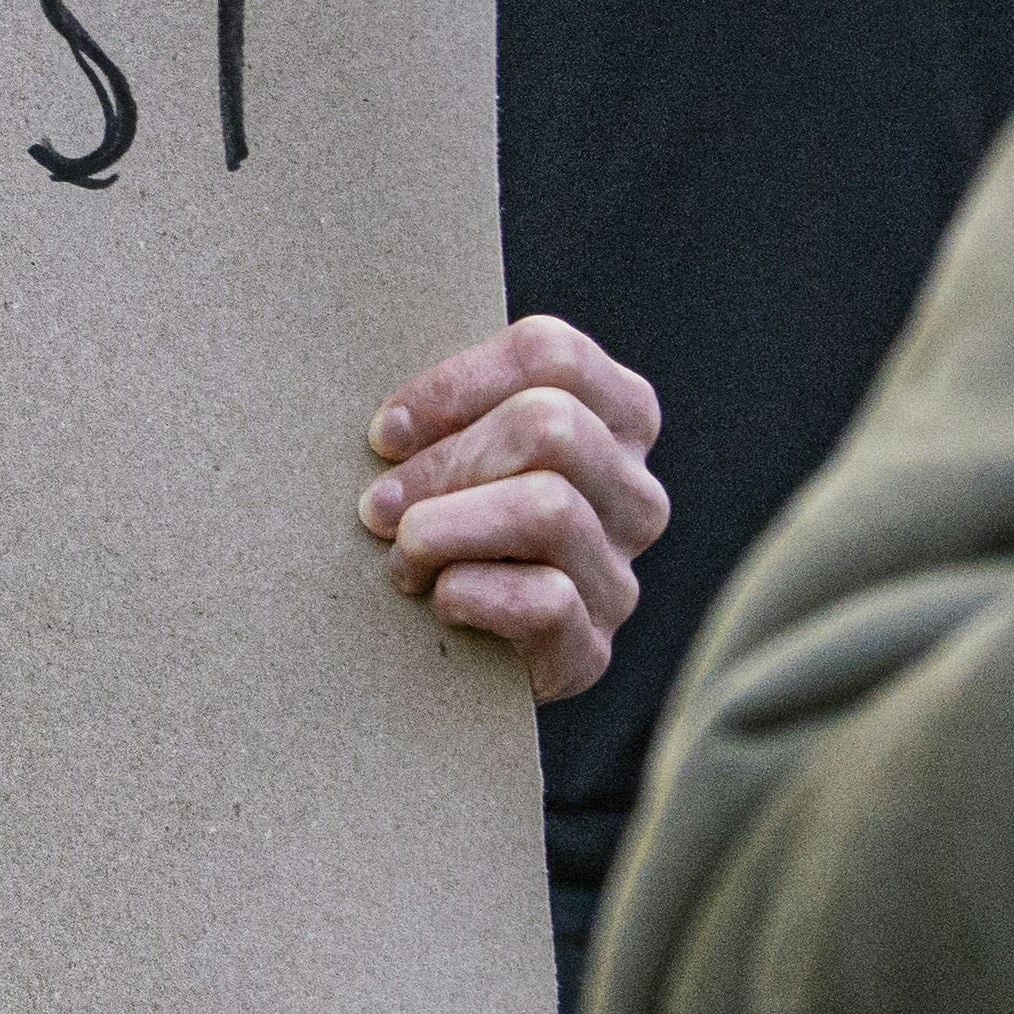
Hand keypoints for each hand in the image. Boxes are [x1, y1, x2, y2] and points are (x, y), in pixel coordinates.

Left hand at [361, 315, 669, 701]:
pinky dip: (468, 593)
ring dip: (445, 528)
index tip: (386, 434)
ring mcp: (621, 574)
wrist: (458, 658)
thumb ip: (454, 412)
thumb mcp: (462, 452)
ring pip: (548, 509)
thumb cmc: (448, 529)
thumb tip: (393, 424)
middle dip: (444, 462)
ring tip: (401, 554)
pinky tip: (437, 599)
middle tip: (377, 505)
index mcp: (616, 418)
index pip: (553, 356)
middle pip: (550, 426)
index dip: (455, 386)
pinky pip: (543, 600)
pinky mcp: (592, 649)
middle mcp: (636, 493)